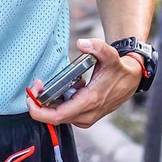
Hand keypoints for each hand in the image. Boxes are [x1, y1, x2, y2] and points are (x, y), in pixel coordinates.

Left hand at [26, 38, 143, 128]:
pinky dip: (61, 103)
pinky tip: (69, 89)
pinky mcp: (86, 117)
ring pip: (60, 116)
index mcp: (89, 102)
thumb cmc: (119, 69)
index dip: (39, 110)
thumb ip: (97, 47)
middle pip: (54, 117)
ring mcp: (87, 118)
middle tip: (38, 85)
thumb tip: (82, 42)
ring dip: (52, 102)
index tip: (30, 97)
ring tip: (56, 84)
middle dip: (41, 103)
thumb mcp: (110, 55)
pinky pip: (66, 114)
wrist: (131, 80)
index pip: (57, 115)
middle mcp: (87, 114)